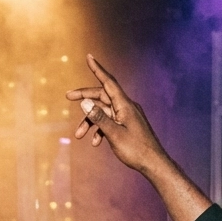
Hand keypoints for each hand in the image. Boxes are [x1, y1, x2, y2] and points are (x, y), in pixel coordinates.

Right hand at [66, 55, 167, 170]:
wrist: (153, 163)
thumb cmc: (136, 150)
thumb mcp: (114, 134)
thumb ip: (98, 118)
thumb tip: (84, 102)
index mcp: (125, 105)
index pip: (108, 82)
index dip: (98, 69)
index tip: (89, 57)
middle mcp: (126, 107)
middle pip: (102, 96)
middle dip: (85, 98)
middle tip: (67, 96)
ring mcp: (127, 116)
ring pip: (104, 112)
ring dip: (90, 121)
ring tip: (79, 135)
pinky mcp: (127, 125)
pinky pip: (110, 122)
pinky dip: (100, 129)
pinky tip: (96, 142)